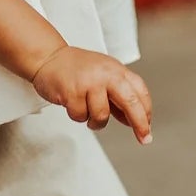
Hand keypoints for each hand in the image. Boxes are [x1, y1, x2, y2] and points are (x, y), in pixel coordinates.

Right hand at [30, 44, 152, 139]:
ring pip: (102, 116)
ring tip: (87, 111)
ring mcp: (89, 82)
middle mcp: (106, 74)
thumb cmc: (77, 69)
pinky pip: (80, 116)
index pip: (139, 92)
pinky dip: (77, 115)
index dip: (146, 112)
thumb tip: (132, 121)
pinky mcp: (72, 92)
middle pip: (130, 102)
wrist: (49, 56)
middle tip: (144, 138)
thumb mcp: (104, 77)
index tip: (147, 129)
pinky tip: (72, 103)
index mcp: (117, 70)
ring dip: (95, 121)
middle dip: (140, 123)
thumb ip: (118, 97)